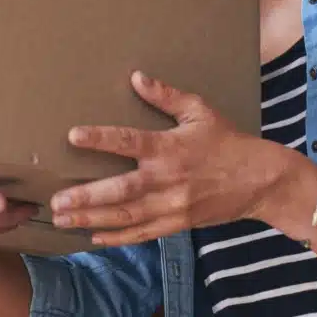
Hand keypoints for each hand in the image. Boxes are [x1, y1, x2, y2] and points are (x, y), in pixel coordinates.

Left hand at [49, 72, 303, 245]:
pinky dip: (117, 238)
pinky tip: (93, 238)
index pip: (129, 141)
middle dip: (86, 197)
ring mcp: (172, 206)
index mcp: (170, 148)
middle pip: (120, 190)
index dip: (100, 139)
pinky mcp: (177, 223)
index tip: (72, 136)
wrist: (260, 180)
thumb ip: (165, 96)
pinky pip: (142, 234)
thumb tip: (136, 77)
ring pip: (126, 216)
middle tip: (56, 201)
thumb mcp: (199, 111)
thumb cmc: (227, 142)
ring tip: (62, 220)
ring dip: (92, 219)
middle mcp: (167, 179)